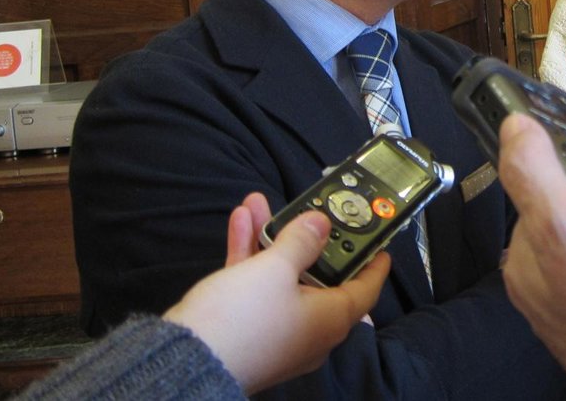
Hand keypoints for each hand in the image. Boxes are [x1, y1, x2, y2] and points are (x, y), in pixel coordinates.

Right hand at [164, 193, 389, 393]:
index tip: (379, 243)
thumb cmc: (244, 318)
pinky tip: (240, 220)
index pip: (364, 290)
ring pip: (280, 276)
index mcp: (329, 320)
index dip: (373, 264)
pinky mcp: (246, 329)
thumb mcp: (277, 269)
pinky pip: (255, 287)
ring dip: (270, 238)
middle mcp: (308, 329)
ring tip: (260, 203)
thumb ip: (302, 241)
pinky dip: (249, 255)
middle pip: (317, 276)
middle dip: (305, 236)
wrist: (186, 361)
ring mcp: (276, 330)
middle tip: (307, 209)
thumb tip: (321, 225)